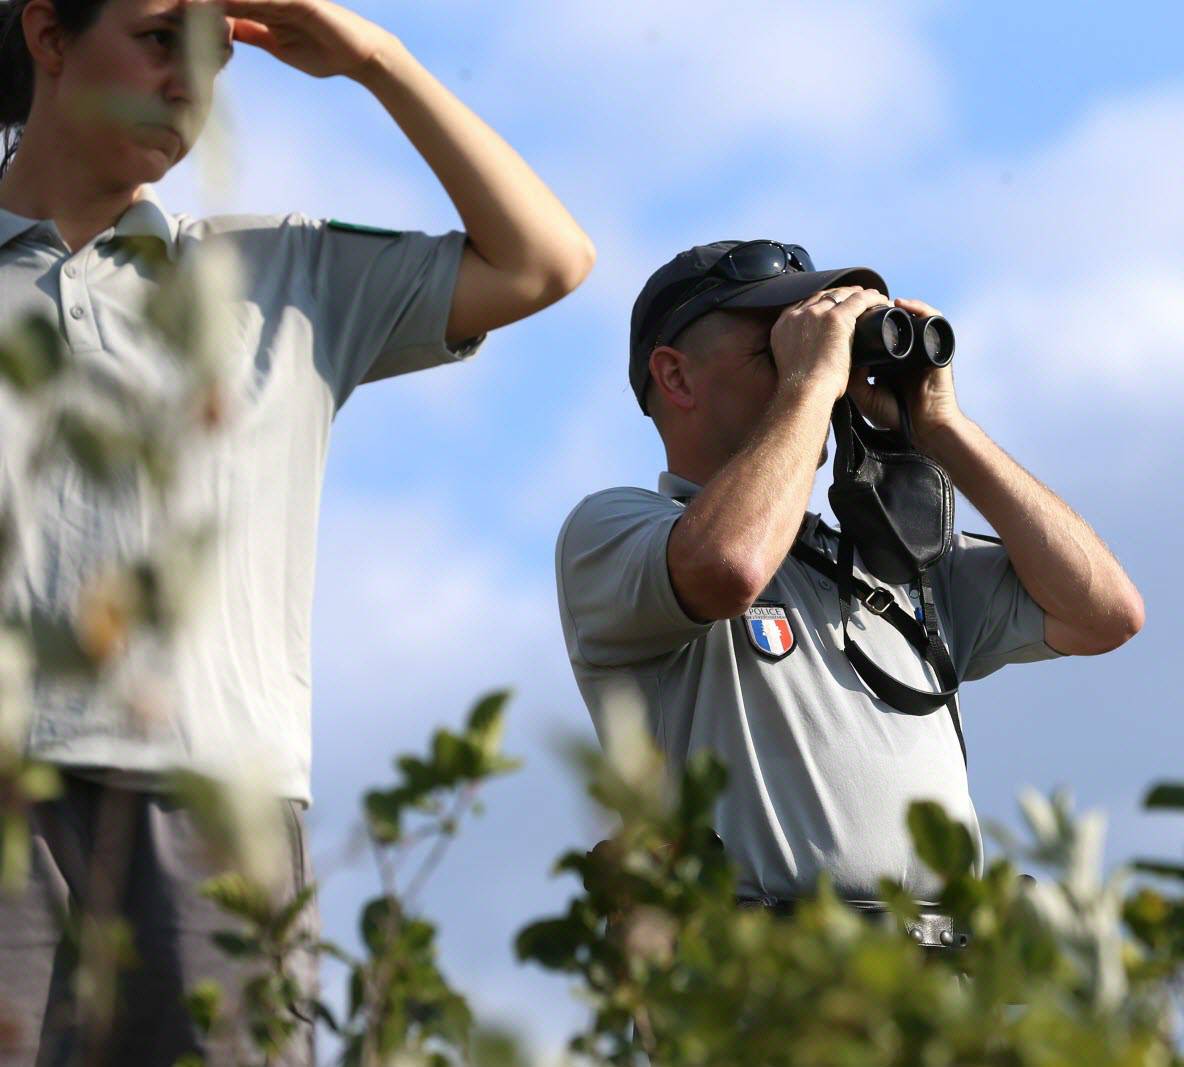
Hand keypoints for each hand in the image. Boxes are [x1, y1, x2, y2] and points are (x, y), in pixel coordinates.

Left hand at [190, 0, 388, 79]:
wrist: (359, 56)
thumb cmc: (323, 52)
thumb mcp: (278, 45)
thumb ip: (252, 32)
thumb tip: (226, 29)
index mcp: (264, 9)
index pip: (226, 4)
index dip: (202, 6)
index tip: (174, 8)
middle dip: (206, 0)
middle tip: (174, 1)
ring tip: (195, 0)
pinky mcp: (303, 2)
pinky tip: (229, 0)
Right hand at [769, 286, 891, 399]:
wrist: (804, 391)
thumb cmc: (801, 388)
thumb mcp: (790, 362)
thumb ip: (798, 350)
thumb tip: (813, 355)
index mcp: (784, 324)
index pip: (806, 303)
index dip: (822, 302)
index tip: (834, 306)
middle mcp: (798, 314)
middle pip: (823, 295)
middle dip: (840, 295)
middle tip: (854, 298)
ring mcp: (816, 314)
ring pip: (841, 294)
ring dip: (856, 293)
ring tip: (870, 297)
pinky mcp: (836, 318)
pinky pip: (859, 299)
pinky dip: (871, 297)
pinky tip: (880, 299)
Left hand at [845, 296, 963, 451]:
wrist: (924, 427)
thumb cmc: (895, 415)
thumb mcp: (865, 394)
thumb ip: (852, 376)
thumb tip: (840, 350)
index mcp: (887, 358)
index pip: (875, 333)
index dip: (861, 322)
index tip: (844, 315)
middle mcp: (905, 349)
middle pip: (891, 321)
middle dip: (875, 310)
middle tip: (858, 303)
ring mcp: (922, 345)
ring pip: (910, 316)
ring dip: (895, 305)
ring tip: (878, 300)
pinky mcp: (939, 345)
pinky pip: (932, 318)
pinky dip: (918, 307)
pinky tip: (902, 303)